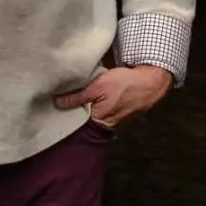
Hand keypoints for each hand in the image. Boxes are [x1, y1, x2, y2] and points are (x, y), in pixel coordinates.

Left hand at [54, 65, 171, 127]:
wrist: (150, 81)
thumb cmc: (125, 84)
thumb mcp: (98, 86)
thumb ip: (78, 96)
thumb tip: (58, 102)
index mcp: (99, 122)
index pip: (76, 122)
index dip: (65, 115)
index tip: (54, 107)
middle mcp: (105, 125)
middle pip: (83, 119)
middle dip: (73, 110)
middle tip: (60, 99)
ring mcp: (112, 119)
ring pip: (91, 112)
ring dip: (84, 104)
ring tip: (73, 95)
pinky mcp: (116, 111)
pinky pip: (100, 108)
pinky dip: (94, 102)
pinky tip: (91, 93)